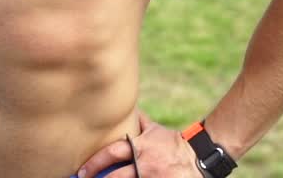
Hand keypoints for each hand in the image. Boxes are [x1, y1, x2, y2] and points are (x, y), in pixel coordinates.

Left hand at [76, 110, 199, 177]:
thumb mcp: (155, 131)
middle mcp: (144, 164)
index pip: (112, 153)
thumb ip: (140, 123)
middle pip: (116, 176)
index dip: (95, 163)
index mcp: (140, 147)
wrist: (200, 156)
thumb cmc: (174, 143)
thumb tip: (128, 110)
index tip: (82, 171)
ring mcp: (152, 177)